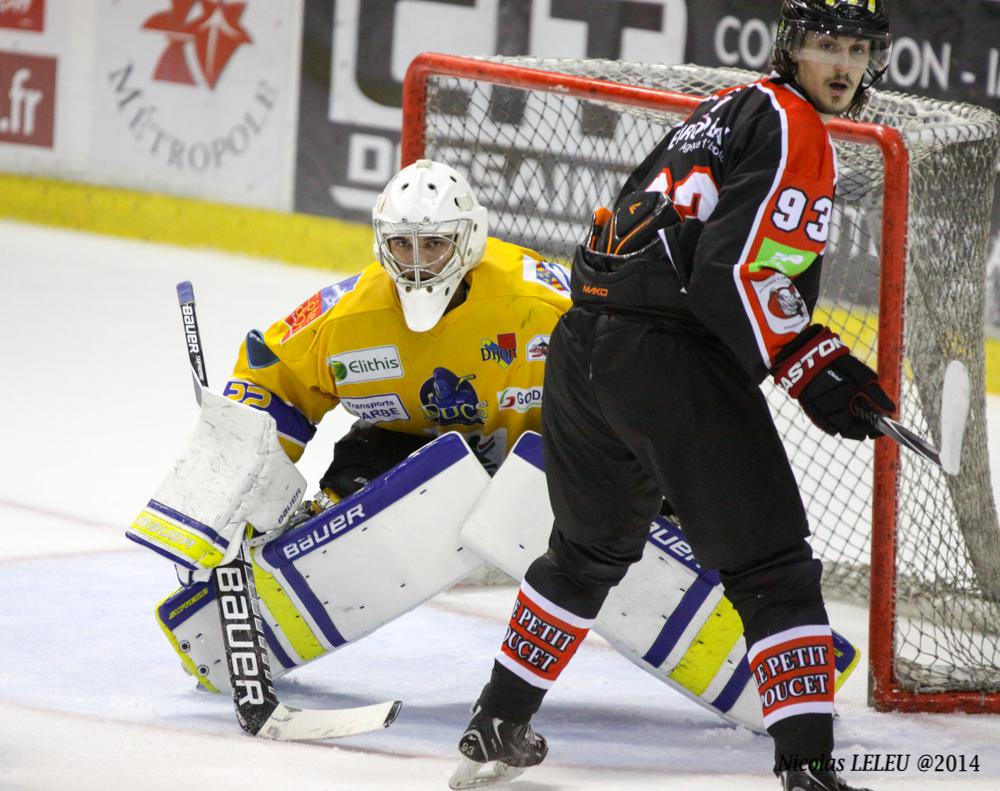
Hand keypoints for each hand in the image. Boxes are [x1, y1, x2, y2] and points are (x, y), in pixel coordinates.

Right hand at [772, 325, 895, 439]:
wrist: (807, 357)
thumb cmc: (838, 364)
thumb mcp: (862, 376)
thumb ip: (877, 395)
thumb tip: (892, 410)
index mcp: (845, 405)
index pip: (863, 428)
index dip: (873, 429)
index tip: (881, 428)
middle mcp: (830, 413)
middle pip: (850, 431)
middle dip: (862, 428)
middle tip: (871, 425)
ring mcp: (819, 414)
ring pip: (838, 429)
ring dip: (849, 427)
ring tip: (858, 421)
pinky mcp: (811, 412)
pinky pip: (826, 425)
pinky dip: (836, 425)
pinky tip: (842, 419)